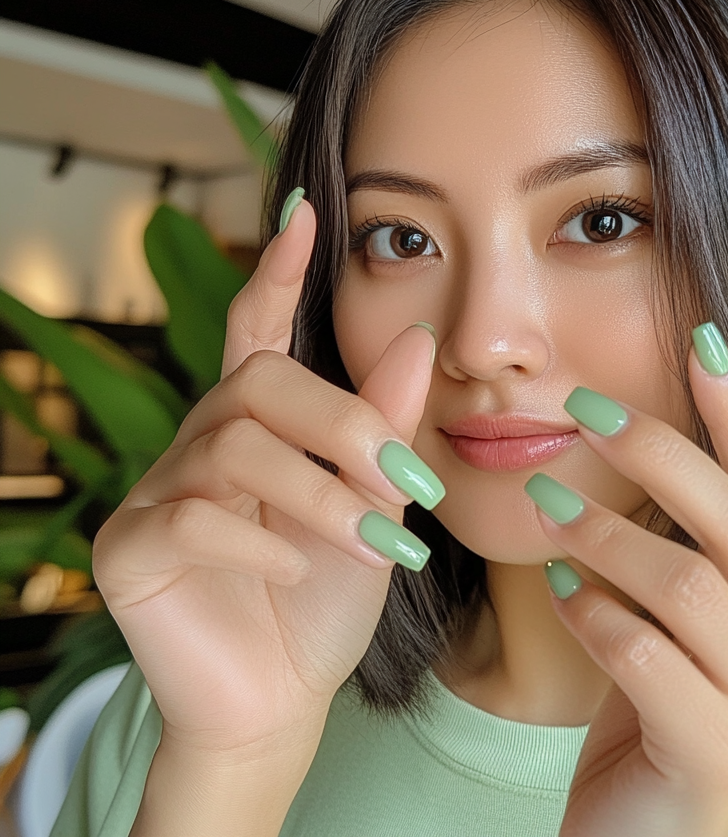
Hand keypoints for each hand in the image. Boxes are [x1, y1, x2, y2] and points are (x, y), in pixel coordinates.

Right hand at [93, 198, 439, 758]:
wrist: (283, 697)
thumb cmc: (329, 595)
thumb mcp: (373, 504)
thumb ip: (384, 427)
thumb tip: (413, 337)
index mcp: (259, 423)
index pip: (258, 329)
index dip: (278, 271)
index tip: (304, 214)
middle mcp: (201, 439)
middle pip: (257, 382)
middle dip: (342, 426)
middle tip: (405, 480)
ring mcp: (159, 490)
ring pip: (235, 448)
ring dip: (317, 494)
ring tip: (373, 544)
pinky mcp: (131, 546)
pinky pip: (192, 516)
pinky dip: (258, 538)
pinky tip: (294, 567)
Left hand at [529, 328, 727, 836]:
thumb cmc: (645, 723)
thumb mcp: (660, 629)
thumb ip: (657, 556)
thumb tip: (606, 461)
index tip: (704, 338)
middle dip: (659, 452)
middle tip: (584, 408)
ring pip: (688, 584)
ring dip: (606, 534)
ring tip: (546, 505)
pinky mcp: (717, 753)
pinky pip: (646, 658)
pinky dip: (592, 615)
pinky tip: (558, 596)